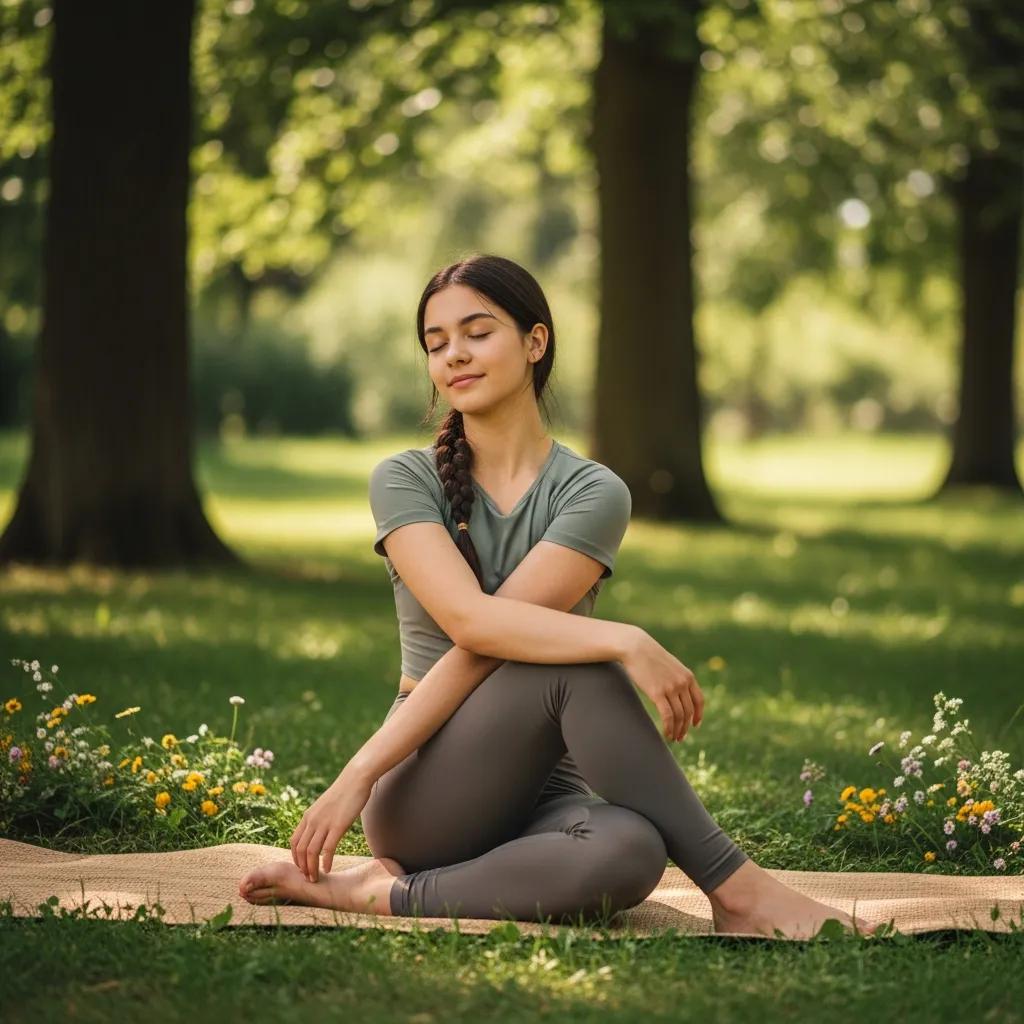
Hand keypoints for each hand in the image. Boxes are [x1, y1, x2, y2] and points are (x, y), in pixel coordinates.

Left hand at [290, 768, 373, 882]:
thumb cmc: (343, 792)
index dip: (295, 858)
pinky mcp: (338, 825)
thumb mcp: (325, 806)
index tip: (302, 867)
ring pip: (311, 852)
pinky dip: (326, 861)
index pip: (294, 841)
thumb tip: (320, 831)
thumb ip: (319, 818)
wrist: (355, 779)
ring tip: (315, 878)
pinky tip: (328, 869)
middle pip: (300, 850)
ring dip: (311, 868)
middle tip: (308, 878)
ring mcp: (324, 823)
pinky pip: (328, 849)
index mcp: (308, 816)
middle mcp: (312, 820)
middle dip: (302, 867)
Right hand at [620, 628, 704, 742]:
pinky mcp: (658, 693)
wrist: (635, 647)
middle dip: (686, 727)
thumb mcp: (669, 665)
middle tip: (681, 737)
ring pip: (679, 716)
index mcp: (688, 676)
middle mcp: (682, 683)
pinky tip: (666, 733)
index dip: (698, 715)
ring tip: (674, 738)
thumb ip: (677, 678)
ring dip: (678, 730)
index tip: (695, 725)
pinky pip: (668, 716)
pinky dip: (669, 728)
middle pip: (688, 711)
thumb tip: (677, 693)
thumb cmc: (649, 656)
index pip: (699, 700)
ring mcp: (671, 688)